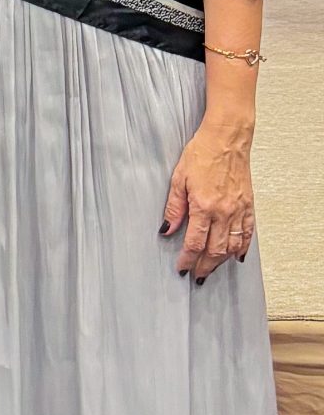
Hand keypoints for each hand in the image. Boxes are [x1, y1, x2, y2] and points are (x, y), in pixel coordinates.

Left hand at [162, 112, 255, 279]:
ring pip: (233, 246)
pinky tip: (237, 256)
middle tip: (197, 275)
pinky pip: (248, 233)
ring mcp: (239, 210)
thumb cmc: (201, 153)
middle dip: (205, 266)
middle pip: (215, 250)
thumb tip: (167, 229)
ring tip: (212, 269)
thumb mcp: (178, 178)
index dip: (188, 259)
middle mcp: (224, 212)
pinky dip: (243, 247)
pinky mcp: (249, 205)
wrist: (226, 138)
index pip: (195, 243)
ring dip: (222, 261)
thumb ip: (174, 207)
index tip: (182, 268)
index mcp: (204, 206)